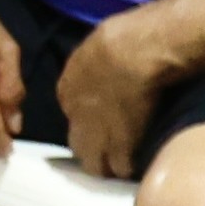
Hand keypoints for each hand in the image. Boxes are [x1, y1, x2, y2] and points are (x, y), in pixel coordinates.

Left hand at [55, 9, 179, 181]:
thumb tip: (105, 68)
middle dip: (90, 151)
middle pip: (78, 145)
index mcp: (68, 89)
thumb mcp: (95, 47)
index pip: (72, 114)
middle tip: (108, 154)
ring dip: (107, 166)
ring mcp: (96, 134)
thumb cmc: (119, 37)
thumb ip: (94, 65)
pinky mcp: (120, 146)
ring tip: (121, 167)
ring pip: (95, 164)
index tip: (101, 123)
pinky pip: (120, 166)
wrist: (133, 53)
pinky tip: (136, 165)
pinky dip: (127, 168)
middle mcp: (76, 116)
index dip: (88, 121)